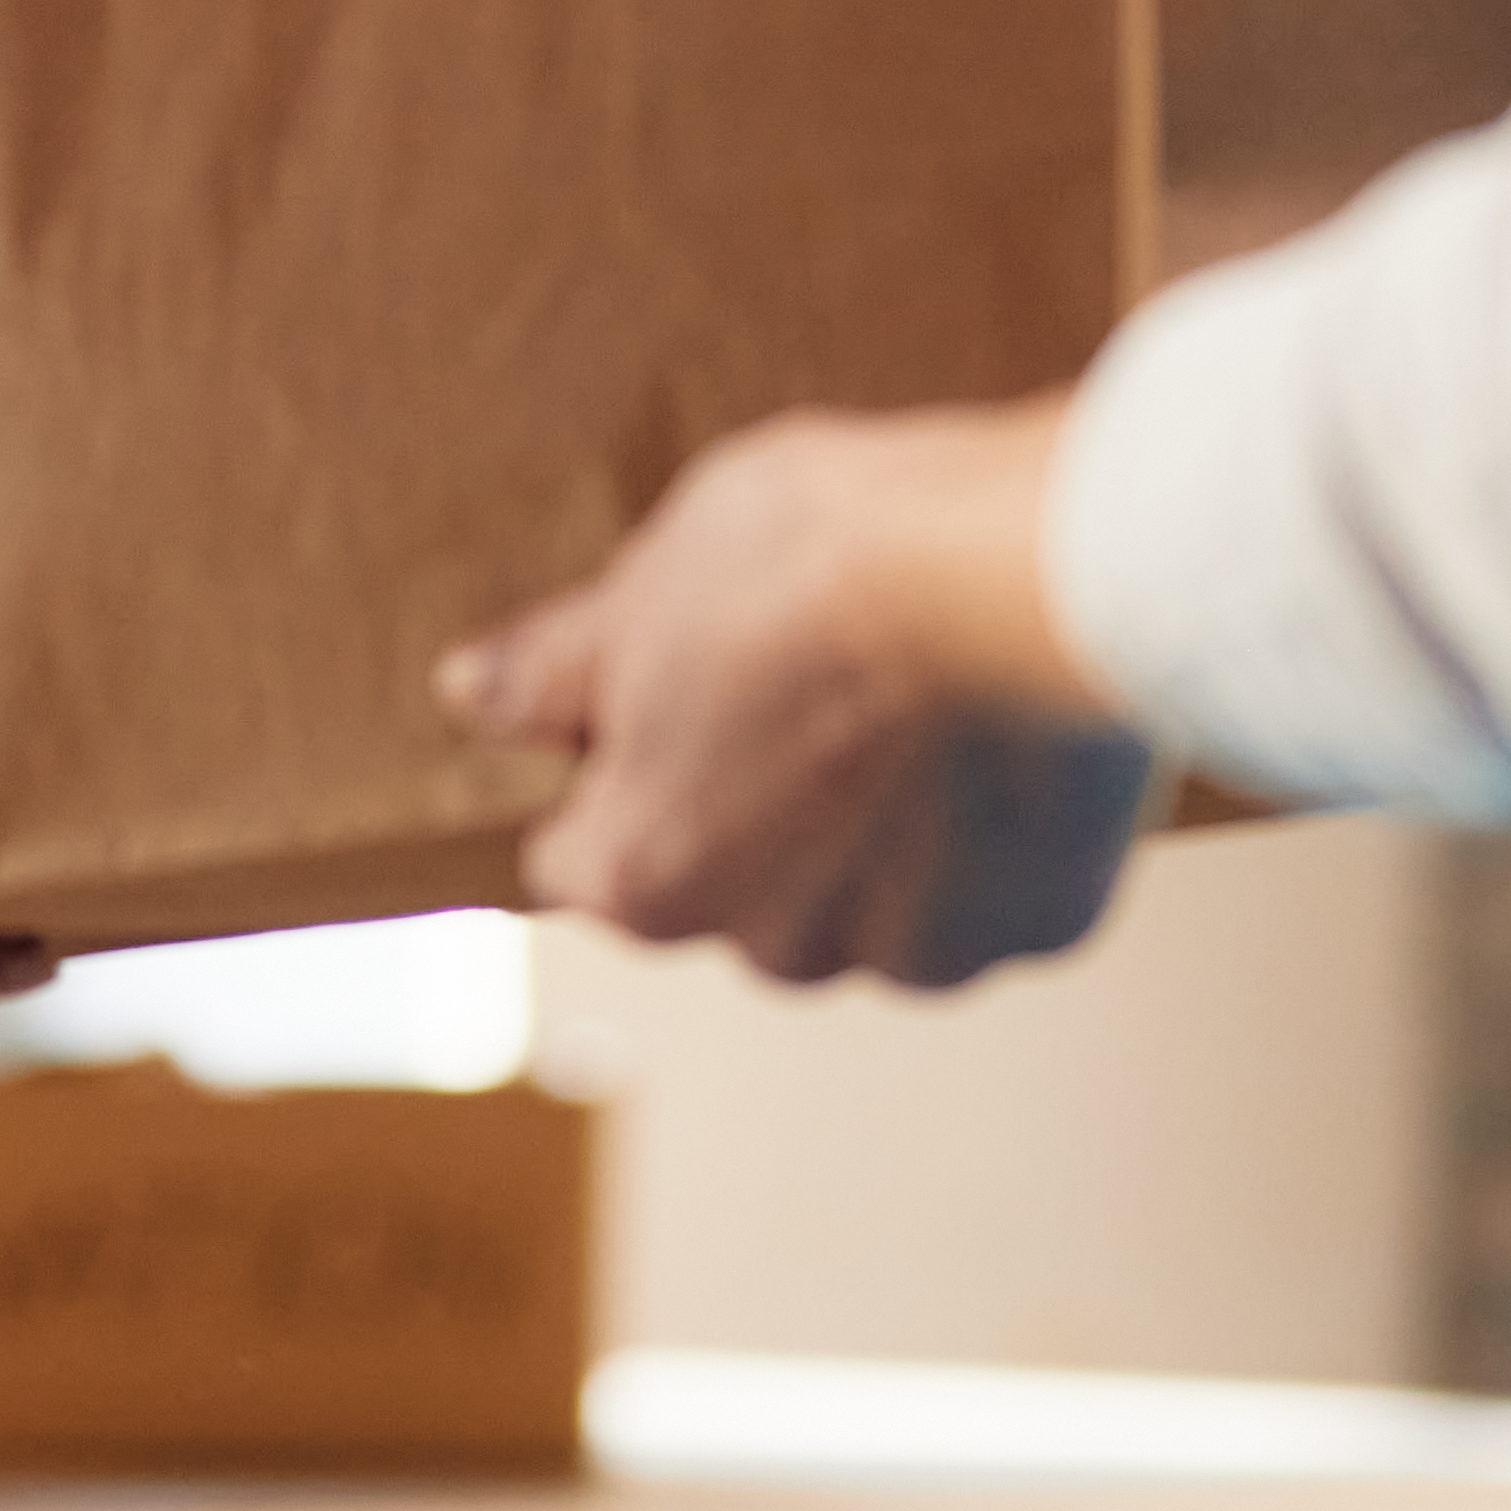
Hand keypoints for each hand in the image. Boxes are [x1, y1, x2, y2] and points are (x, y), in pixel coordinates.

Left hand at [438, 399, 1148, 990]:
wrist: (1009, 559)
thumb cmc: (805, 560)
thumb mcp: (645, 588)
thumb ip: (554, 671)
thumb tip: (473, 694)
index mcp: (641, 881)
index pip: (582, 856)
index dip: (618, 766)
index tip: (672, 692)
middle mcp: (770, 950)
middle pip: (737, 887)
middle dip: (759, 806)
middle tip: (806, 675)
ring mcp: (915, 951)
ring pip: (873, 899)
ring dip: (884, 830)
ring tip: (914, 694)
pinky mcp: (1037, 924)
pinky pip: (994, 888)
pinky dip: (992, 831)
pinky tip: (995, 726)